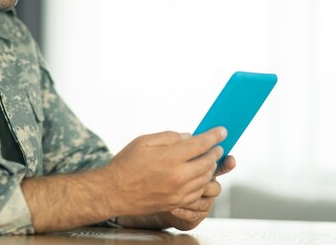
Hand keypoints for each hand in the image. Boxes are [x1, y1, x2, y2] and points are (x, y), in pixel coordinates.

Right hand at [102, 127, 226, 217]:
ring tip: (209, 159)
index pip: (201, 144)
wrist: (113, 192)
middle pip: (208, 162)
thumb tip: (188, 137)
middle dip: (215, 152)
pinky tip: (199, 175)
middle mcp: (178, 176)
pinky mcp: (177, 203)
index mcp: (170, 158)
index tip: (222, 131)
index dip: (214, 136)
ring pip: (206, 178)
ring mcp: (179, 192)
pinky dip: (203, 181)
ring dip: (211, 167)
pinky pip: (198, 191)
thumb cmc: (125, 164)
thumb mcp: (144, 141)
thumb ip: (169, 137)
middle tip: (217, 145)